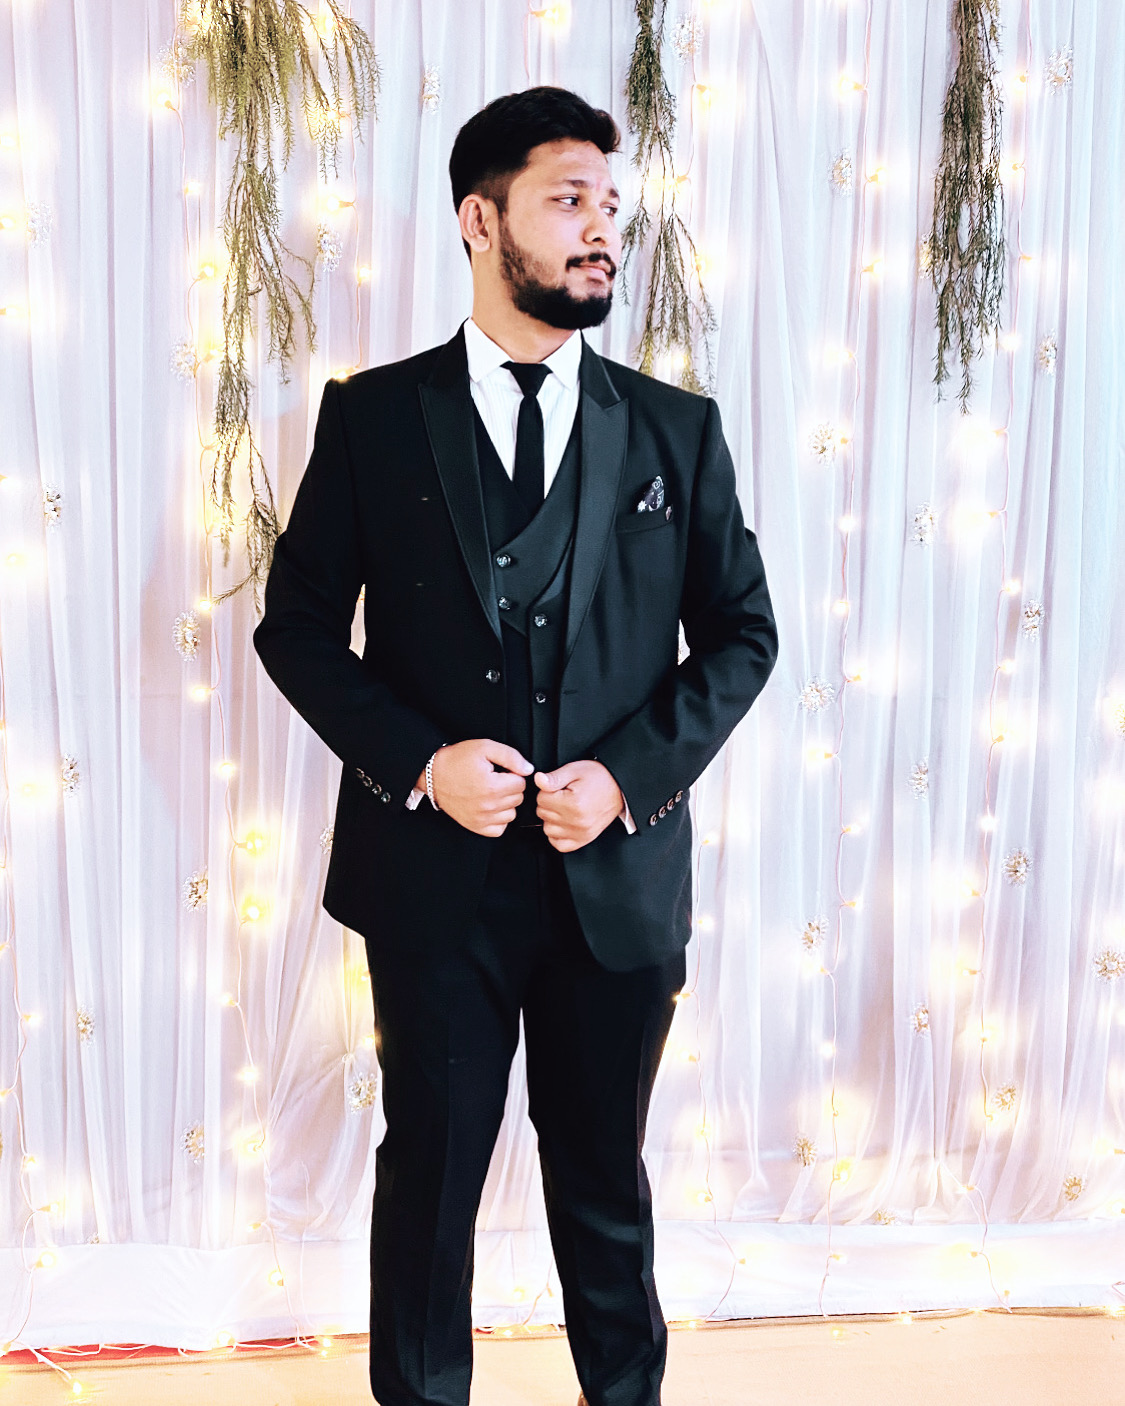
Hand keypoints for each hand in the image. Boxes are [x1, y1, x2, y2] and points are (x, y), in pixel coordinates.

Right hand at [416, 740, 532, 837]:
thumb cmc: (457, 760)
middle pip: (518, 799)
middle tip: (495, 779)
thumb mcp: (485, 748)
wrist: (433, 775)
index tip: (501, 771)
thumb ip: (511, 756)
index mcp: (492, 787)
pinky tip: (490, 806)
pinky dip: (498, 819)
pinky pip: (500, 828)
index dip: (513, 774)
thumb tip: (529, 770)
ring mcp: (481, 819)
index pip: (522, 783)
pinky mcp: (475, 827)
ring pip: (511, 814)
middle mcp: (488, 806)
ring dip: (506, 803)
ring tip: (492, 792)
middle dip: (510, 787)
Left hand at [533, 760, 624, 852]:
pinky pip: (558, 844)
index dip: (547, 790)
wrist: (619, 789)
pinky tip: (564, 822)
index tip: (559, 787)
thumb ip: (555, 777)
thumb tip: (538, 780)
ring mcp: (581, 834)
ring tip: (564, 808)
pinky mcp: (584, 840)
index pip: (541, 798)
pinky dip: (557, 835)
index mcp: (573, 803)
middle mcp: (577, 822)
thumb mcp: (575, 770)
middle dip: (549, 803)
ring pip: (547, 829)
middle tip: (563, 796)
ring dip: (551, 819)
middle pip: (542, 813)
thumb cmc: (598, 778)